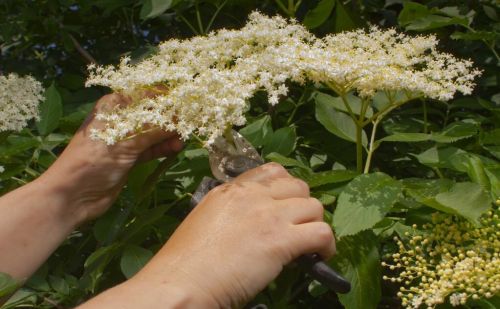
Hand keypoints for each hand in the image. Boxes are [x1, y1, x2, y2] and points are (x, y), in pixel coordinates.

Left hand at [39, 93, 182, 223]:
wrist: (73, 195)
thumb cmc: (94, 160)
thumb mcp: (125, 142)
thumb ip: (154, 129)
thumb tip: (179, 118)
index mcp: (114, 106)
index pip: (145, 95)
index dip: (165, 98)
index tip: (186, 104)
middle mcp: (120, 119)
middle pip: (151, 114)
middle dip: (170, 118)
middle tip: (190, 124)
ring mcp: (125, 139)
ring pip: (153, 132)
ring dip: (168, 135)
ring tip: (183, 140)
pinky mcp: (129, 157)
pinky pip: (150, 148)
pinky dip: (162, 148)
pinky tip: (175, 148)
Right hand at [125, 163, 335, 307]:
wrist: (181, 281)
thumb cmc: (184, 261)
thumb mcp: (204, 220)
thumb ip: (229, 213)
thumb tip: (251, 224)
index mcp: (231, 190)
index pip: (272, 172)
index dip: (285, 188)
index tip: (285, 205)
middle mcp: (253, 196)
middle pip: (298, 186)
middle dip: (303, 205)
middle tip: (298, 226)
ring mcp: (269, 215)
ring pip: (314, 206)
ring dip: (315, 224)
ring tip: (309, 243)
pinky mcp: (282, 240)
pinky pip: (322, 232)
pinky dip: (327, 245)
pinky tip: (319, 257)